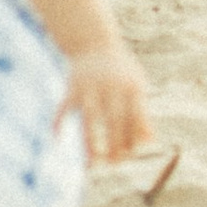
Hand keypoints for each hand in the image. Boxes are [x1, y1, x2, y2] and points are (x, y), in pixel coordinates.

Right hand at [58, 45, 153, 162]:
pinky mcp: (72, 86)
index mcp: (131, 87)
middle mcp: (111, 86)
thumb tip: (149, 142)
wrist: (94, 41)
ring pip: (90, 119)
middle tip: (113, 165)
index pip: (134, 117)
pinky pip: (64, 108)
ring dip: (90, 143)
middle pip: (114, 121)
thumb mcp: (136, 85)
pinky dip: (59, 123)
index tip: (128, 156)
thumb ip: (142, 112)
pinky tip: (58, 140)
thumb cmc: (120, 72)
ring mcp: (89, 86)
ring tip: (92, 165)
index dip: (133, 138)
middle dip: (114, 145)